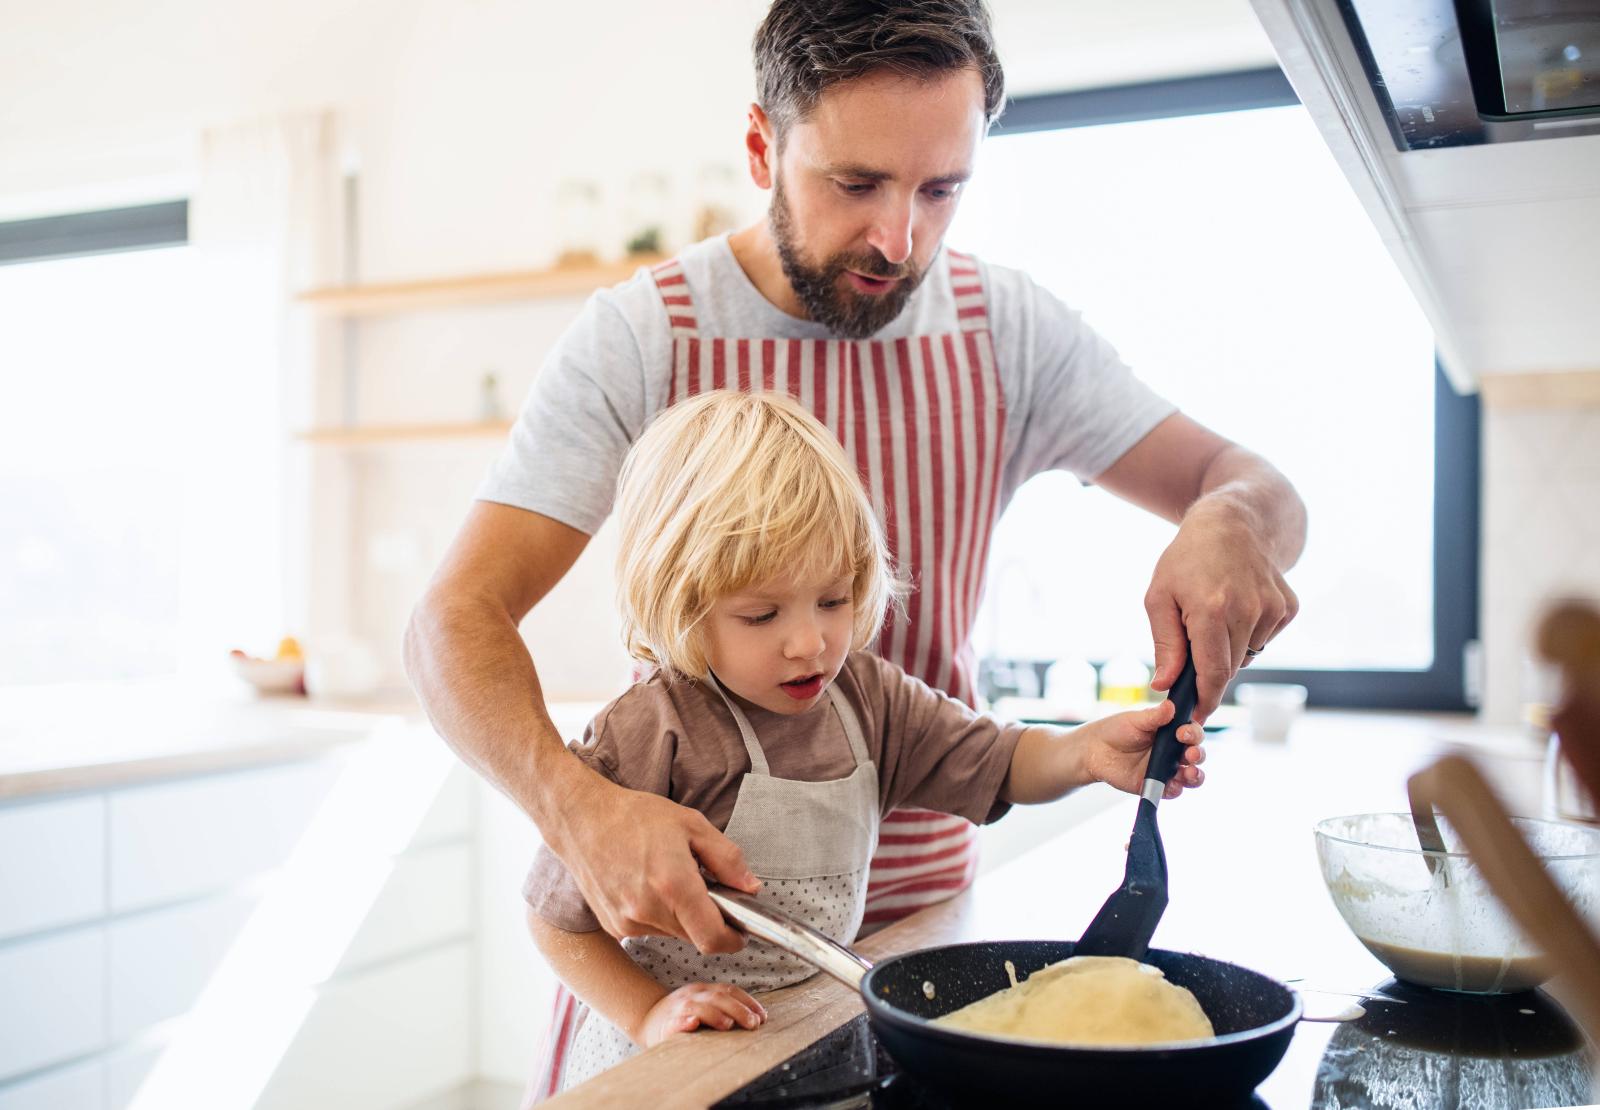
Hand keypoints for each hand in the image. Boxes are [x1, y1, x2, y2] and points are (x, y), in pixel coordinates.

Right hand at [548, 763, 760, 953]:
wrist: (582, 819)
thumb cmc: (636, 816)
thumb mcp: (693, 825)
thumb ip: (727, 859)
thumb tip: (751, 887)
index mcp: (674, 885)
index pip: (713, 938)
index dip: (733, 940)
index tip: (741, 932)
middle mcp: (649, 910)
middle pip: (695, 936)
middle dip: (708, 919)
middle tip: (704, 887)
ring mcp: (628, 922)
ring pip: (673, 933)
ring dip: (682, 916)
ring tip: (670, 879)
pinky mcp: (613, 926)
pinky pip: (650, 929)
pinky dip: (659, 915)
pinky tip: (648, 885)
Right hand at [634, 982, 767, 1046]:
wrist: (647, 1019)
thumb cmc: (683, 1016)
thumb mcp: (704, 1006)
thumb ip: (724, 1008)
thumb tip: (756, 1017)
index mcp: (704, 990)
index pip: (729, 991)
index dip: (748, 1002)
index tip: (763, 1016)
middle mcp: (692, 995)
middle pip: (718, 998)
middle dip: (738, 1010)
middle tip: (753, 1024)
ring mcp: (678, 1009)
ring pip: (697, 1007)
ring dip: (714, 1015)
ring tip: (728, 1025)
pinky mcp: (665, 1025)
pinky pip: (674, 1022)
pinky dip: (684, 1022)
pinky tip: (692, 1024)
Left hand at [1083, 700, 1204, 800]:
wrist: (1095, 750)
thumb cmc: (1117, 730)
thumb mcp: (1135, 720)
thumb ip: (1154, 716)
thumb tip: (1170, 706)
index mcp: (1172, 732)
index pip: (1192, 733)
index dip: (1193, 733)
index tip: (1182, 733)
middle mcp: (1173, 751)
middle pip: (1196, 755)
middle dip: (1198, 755)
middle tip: (1190, 754)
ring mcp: (1166, 769)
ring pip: (1190, 776)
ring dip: (1195, 776)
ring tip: (1189, 773)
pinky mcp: (1156, 785)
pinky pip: (1173, 791)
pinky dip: (1176, 790)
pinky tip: (1172, 785)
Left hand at [1145, 502, 1298, 720]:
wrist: (1231, 523)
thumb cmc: (1186, 561)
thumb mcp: (1159, 597)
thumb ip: (1165, 645)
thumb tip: (1164, 686)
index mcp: (1212, 609)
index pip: (1213, 673)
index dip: (1204, 700)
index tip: (1195, 716)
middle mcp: (1248, 610)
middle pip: (1229, 668)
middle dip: (1209, 672)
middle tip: (1191, 657)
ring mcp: (1273, 608)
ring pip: (1247, 655)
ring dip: (1228, 650)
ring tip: (1214, 616)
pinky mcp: (1288, 607)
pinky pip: (1265, 639)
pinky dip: (1249, 634)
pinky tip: (1238, 607)